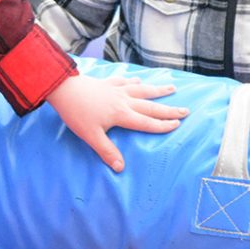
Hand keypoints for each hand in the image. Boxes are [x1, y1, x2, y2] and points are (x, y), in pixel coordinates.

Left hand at [46, 73, 187, 172]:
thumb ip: (107, 151)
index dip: (162, 125)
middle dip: (168, 109)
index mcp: (122, 114)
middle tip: (186, 110)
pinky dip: (134, 81)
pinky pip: (124, 81)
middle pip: (150, 106)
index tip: (177, 124)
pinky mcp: (107, 82)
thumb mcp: (91, 136)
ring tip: (172, 87)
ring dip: (157, 90)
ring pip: (141, 90)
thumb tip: (121, 168)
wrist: (63, 88)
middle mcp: (123, 100)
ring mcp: (116, 89)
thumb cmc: (76, 113)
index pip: (147, 122)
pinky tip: (138, 80)